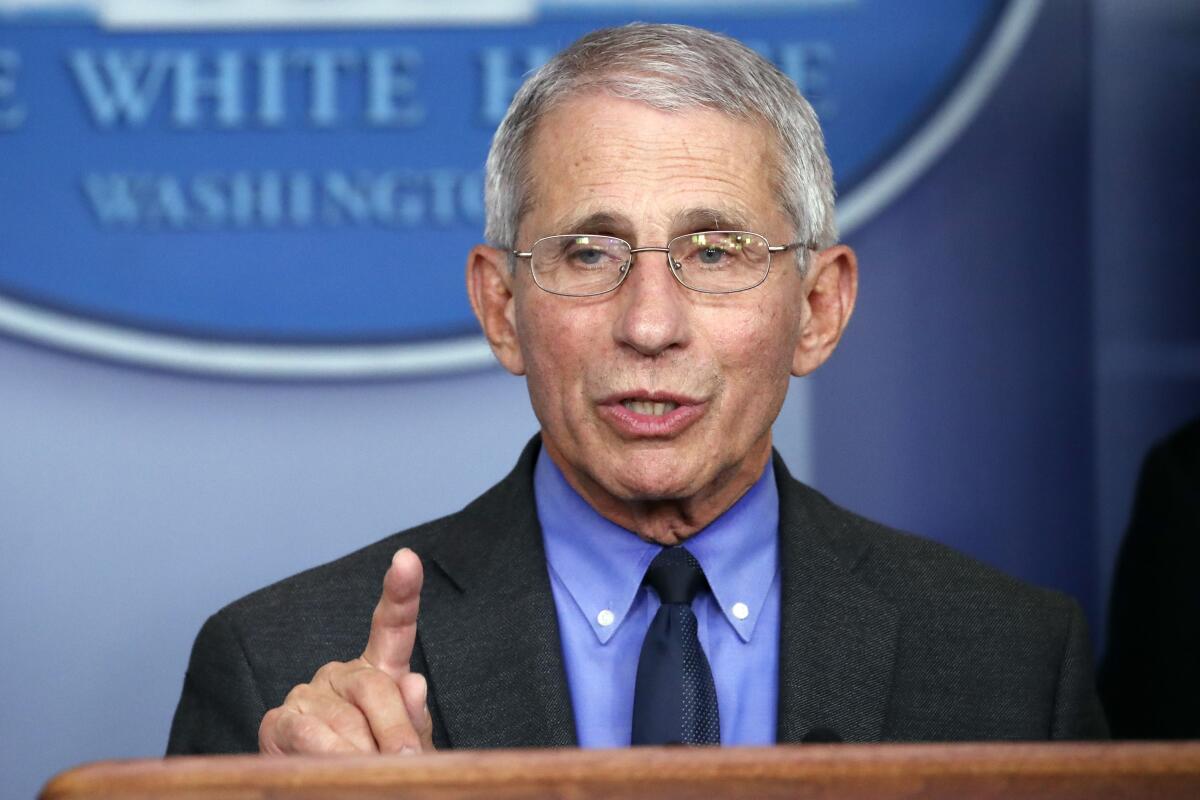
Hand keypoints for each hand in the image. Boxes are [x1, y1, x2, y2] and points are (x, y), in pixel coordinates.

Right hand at [258, 548, 434, 754]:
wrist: (332, 793)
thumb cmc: (379, 766)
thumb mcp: (407, 747)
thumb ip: (414, 719)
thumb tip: (414, 683)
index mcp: (380, 671)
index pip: (393, 625)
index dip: (401, 591)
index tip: (407, 559)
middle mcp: (342, 673)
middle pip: (375, 687)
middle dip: (394, 732)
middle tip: (405, 762)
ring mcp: (308, 693)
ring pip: (344, 720)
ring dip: (363, 755)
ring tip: (369, 773)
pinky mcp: (277, 721)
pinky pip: (308, 735)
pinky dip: (329, 756)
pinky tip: (334, 765)